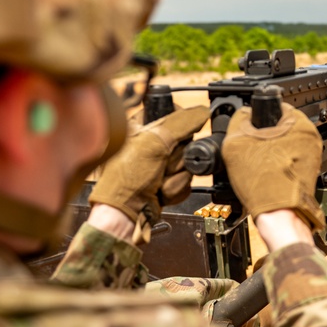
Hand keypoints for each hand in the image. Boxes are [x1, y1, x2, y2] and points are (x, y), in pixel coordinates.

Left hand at [89, 105, 209, 242]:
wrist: (124, 214)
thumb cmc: (124, 179)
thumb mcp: (153, 143)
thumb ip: (180, 124)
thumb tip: (202, 112)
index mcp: (139, 127)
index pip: (173, 115)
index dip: (179, 126)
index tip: (176, 136)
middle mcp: (149, 144)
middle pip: (185, 142)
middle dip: (176, 158)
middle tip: (160, 164)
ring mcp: (159, 165)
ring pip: (187, 163)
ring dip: (174, 175)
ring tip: (156, 181)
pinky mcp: (166, 182)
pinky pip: (185, 180)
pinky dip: (174, 188)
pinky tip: (159, 191)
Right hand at [221, 104, 324, 230]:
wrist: (278, 216)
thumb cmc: (264, 182)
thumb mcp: (236, 143)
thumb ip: (239, 121)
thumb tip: (242, 114)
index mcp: (301, 125)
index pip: (276, 106)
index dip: (257, 116)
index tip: (249, 127)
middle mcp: (312, 140)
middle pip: (280, 127)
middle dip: (263, 135)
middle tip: (249, 147)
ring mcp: (311, 158)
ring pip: (282, 145)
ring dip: (268, 151)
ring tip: (256, 163)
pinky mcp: (306, 173)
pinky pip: (285, 161)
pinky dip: (274, 164)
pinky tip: (263, 173)